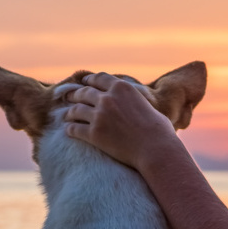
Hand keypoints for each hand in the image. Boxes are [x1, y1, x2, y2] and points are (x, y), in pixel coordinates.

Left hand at [62, 73, 177, 169]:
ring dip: (70, 112)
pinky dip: (70, 129)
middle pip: (84, 93)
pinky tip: (69, 131)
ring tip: (68, 116)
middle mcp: (108, 99)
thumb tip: (137, 105)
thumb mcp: (148, 106)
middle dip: (75, 95)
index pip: (99, 79)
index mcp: (122, 88)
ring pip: (76, 110)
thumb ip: (136, 101)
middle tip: (70, 98)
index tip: (84, 83)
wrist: (156, 150)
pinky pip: (74, 129)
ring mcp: (99, 116)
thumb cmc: (159, 131)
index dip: (89, 80)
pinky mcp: (94, 134)